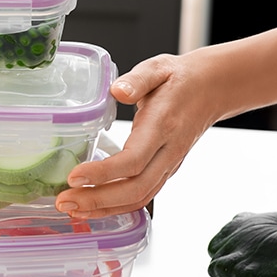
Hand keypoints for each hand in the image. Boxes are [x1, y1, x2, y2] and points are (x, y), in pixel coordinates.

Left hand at [55, 51, 220, 217]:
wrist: (211, 89)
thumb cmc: (180, 78)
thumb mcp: (158, 68)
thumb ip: (138, 79)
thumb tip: (118, 91)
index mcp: (162, 126)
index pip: (133, 159)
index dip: (103, 173)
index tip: (74, 176)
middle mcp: (168, 152)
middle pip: (135, 188)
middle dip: (97, 200)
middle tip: (64, 201)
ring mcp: (168, 165)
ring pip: (139, 197)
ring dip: (104, 208)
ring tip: (71, 208)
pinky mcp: (164, 171)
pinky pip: (141, 195)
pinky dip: (116, 207)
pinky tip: (92, 207)